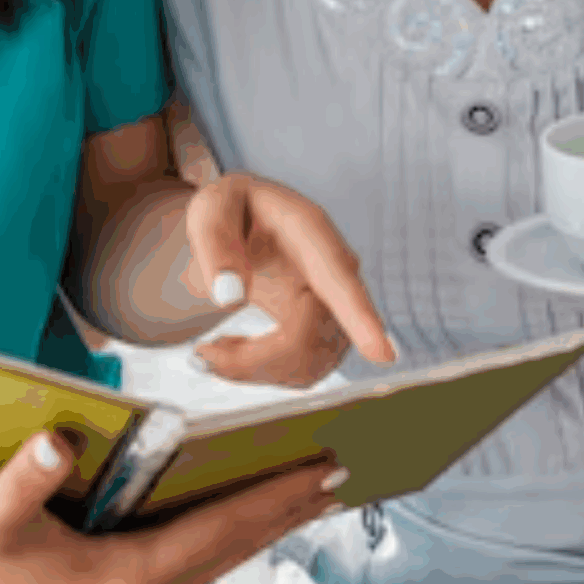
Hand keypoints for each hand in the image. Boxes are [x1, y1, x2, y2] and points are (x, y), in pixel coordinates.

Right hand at [0, 428, 344, 583]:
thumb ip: (24, 481)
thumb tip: (57, 445)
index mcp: (115, 582)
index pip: (210, 536)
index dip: (267, 504)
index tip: (315, 477)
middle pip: (226, 553)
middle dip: (282, 514)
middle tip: (337, 475)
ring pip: (213, 562)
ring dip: (259, 528)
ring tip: (305, 492)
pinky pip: (189, 565)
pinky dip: (223, 537)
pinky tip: (238, 515)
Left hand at [182, 173, 396, 385]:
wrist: (245, 225)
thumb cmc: (231, 211)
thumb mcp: (210, 210)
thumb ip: (214, 245)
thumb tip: (230, 296)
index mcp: (310, 231)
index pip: (338, 277)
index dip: (359, 316)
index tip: (382, 354)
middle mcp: (336, 271)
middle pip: (311, 338)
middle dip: (254, 359)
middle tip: (201, 355)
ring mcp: (337, 307)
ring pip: (308, 365)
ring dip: (253, 370)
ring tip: (211, 350)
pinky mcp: (327, 334)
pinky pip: (303, 373)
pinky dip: (261, 373)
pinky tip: (235, 351)